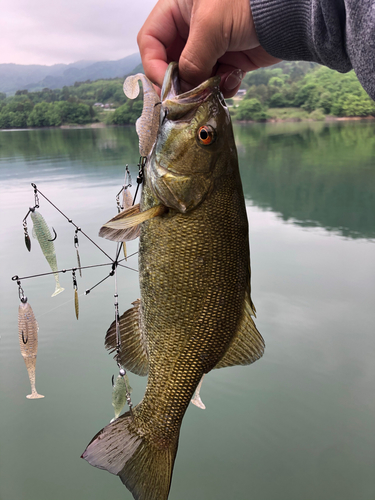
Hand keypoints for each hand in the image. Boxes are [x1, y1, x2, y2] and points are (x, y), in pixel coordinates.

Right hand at [137, 0, 280, 97]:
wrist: (288, 13)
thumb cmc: (247, 3)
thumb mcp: (211, 27)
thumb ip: (191, 60)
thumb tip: (184, 90)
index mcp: (178, 9)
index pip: (151, 40)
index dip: (154, 65)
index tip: (166, 87)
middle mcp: (191, 28)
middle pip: (171, 63)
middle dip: (179, 82)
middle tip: (185, 99)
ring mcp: (210, 46)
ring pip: (193, 76)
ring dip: (202, 87)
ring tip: (213, 89)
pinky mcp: (228, 60)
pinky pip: (215, 81)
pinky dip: (222, 85)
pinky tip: (233, 78)